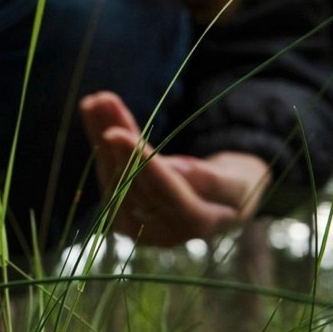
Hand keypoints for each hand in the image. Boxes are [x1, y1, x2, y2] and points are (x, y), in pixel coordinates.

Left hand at [80, 91, 268, 247]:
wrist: (221, 204)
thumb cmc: (238, 187)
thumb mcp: (239, 181)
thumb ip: (212, 180)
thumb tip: (177, 170)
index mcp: (197, 223)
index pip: (163, 190)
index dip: (140, 161)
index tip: (114, 133)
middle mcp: (161, 231)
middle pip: (133, 179)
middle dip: (115, 139)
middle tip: (101, 101)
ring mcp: (139, 225)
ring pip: (115, 173)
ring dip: (101, 135)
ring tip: (94, 102)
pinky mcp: (123, 212)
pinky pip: (109, 171)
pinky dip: (100, 141)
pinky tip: (93, 113)